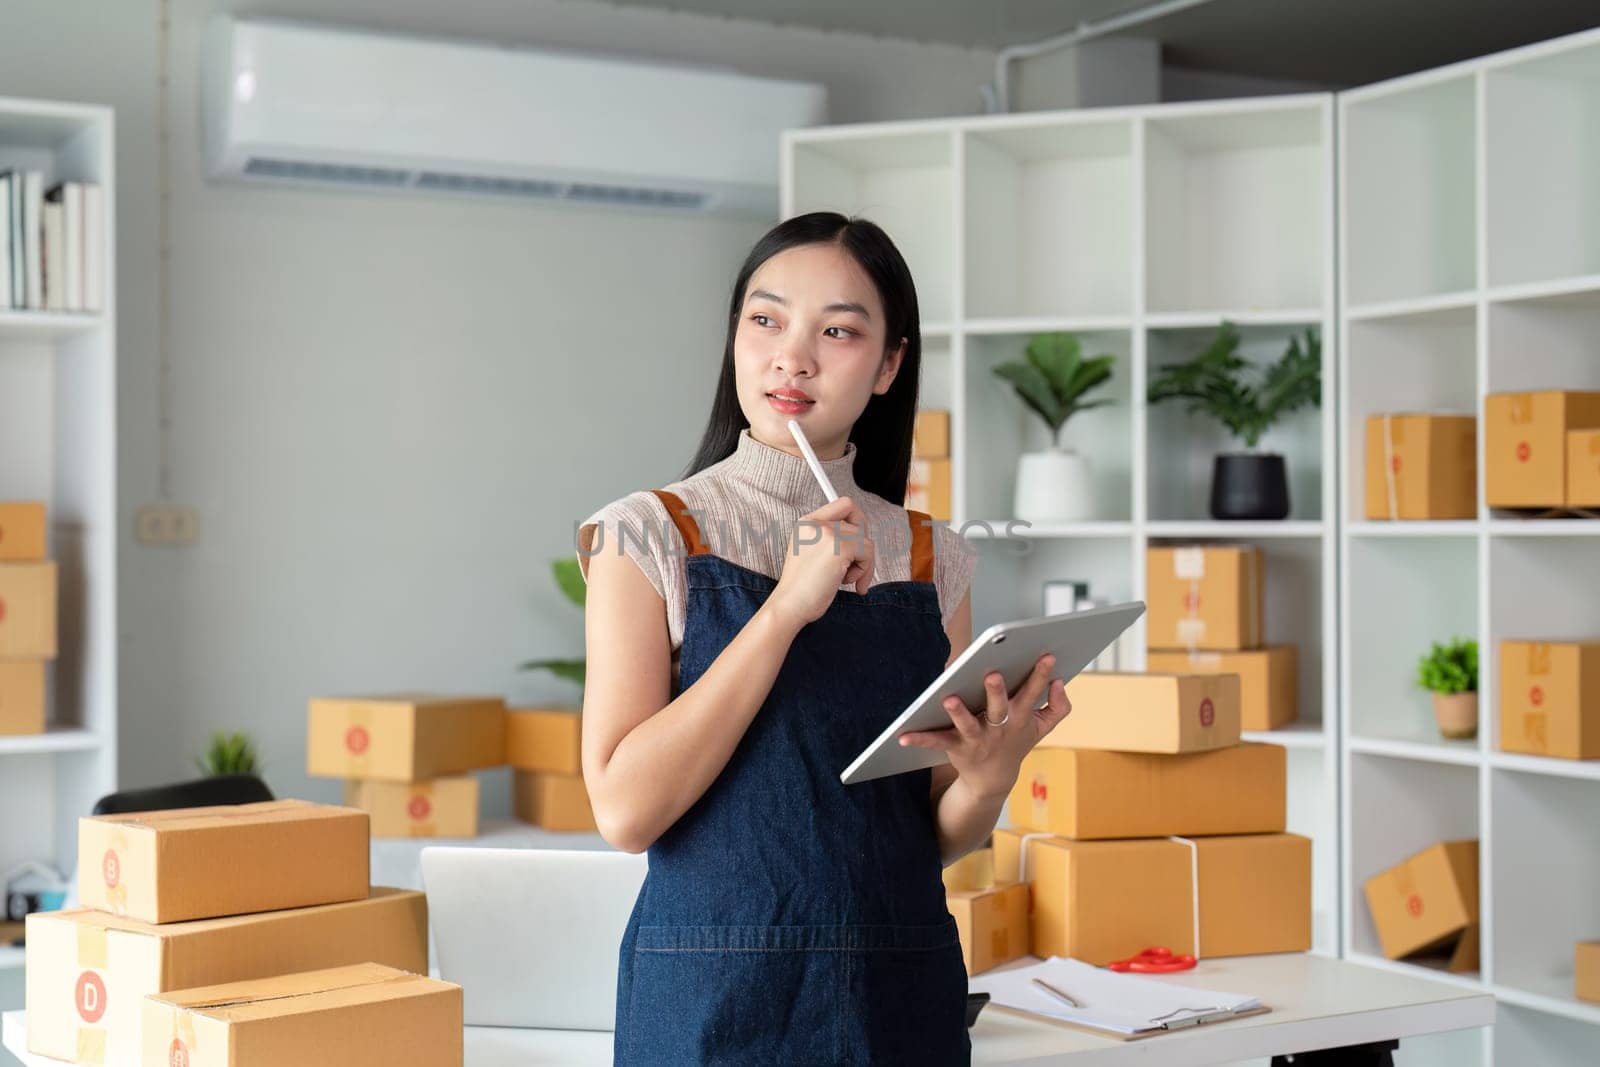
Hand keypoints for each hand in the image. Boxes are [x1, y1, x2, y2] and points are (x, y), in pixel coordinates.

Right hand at [768, 495, 875, 628]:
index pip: (844, 504)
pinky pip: (868, 552)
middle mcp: (816, 523)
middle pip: (859, 524)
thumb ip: (831, 538)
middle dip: (862, 549)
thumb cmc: (801, 587)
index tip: (859, 540)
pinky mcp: (839, 548)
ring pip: (866, 540)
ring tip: (847, 580)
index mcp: (807, 522)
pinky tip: (851, 583)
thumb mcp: (811, 552)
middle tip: (854, 568)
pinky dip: (865, 570)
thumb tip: (862, 536)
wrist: (789, 605)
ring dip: (863, 564)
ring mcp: (827, 533)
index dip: (858, 520)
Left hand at [898, 653, 1071, 799]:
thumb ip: (1058, 707)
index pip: (1032, 692)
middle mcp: (999, 728)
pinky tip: (902, 735)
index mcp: (1020, 717)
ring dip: (958, 712)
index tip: (1046, 655)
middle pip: (999, 707)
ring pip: (968, 724)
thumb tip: (1061, 683)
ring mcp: (978, 739)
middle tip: (992, 674)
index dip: (1040, 675)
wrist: (994, 780)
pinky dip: (919, 738)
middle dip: (996, 691)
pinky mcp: (956, 748)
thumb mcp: (1042, 727)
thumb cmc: (1016, 741)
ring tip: (948, 699)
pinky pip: (936, 742)